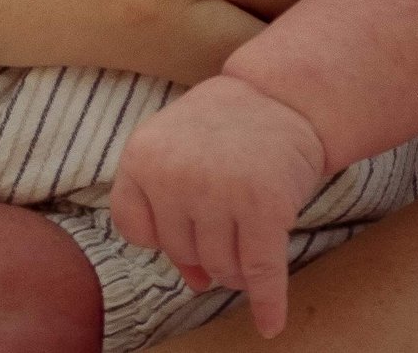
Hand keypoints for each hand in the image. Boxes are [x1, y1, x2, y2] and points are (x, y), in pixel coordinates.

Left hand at [108, 74, 327, 338]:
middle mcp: (175, 174)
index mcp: (142, 156)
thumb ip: (170, 213)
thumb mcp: (177, 154)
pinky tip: (270, 323)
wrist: (280, 95)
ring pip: (222, 269)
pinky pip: (260, 274)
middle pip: (183, 253)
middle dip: (207, 242)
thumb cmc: (222, 130)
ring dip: (239, 262)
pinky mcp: (264, 207)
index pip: (136, 231)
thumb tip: (195, 283)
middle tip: (228, 203)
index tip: (185, 213)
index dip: (161, 231)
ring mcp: (219, 190)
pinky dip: (267, 304)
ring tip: (251, 224)